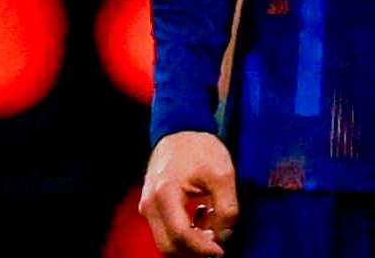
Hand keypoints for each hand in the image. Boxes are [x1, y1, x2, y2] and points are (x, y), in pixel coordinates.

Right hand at [140, 130, 239, 255]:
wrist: (181, 129)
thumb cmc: (200, 148)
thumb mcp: (223, 174)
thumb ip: (227, 208)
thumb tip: (224, 235)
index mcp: (165, 194)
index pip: (181, 236)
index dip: (202, 248)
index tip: (221, 250)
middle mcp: (150, 204)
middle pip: (168, 246)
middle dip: (194, 251)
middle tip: (216, 243)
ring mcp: (147, 205)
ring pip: (166, 241)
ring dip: (189, 243)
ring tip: (210, 224)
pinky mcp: (151, 205)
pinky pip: (165, 230)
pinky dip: (183, 233)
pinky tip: (201, 217)